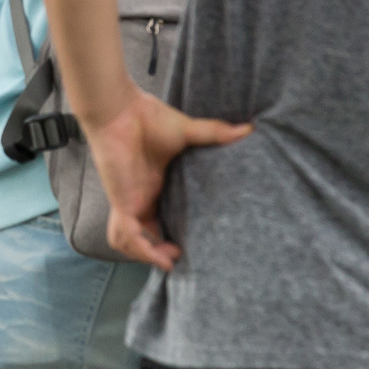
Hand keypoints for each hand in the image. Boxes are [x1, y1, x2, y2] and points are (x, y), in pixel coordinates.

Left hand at [85, 89, 251, 271]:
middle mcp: (139, 197)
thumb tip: (247, 129)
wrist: (120, 109)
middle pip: (142, 236)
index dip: (168, 233)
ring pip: (129, 240)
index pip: (158, 218)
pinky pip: (127, 234)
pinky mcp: (122, 201)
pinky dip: (142, 249)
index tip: (190, 242)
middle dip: (157, 251)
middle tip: (181, 256)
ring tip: (170, 259)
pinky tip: (160, 258)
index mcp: (151, 186)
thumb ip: (216, 134)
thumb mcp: (188, 132)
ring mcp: (129, 201)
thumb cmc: (147, 118)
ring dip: (146, 254)